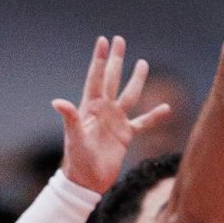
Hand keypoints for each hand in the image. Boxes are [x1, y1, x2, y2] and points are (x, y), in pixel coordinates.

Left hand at [54, 36, 172, 194]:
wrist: (87, 182)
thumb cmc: (77, 160)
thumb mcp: (74, 138)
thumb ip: (70, 118)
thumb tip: (58, 102)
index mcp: (90, 107)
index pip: (96, 77)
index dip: (99, 59)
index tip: (103, 40)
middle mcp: (104, 110)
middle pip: (112, 79)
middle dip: (116, 60)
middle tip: (119, 40)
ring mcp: (116, 121)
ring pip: (129, 95)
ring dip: (136, 80)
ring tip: (143, 62)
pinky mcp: (126, 135)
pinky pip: (143, 122)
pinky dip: (154, 116)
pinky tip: (166, 109)